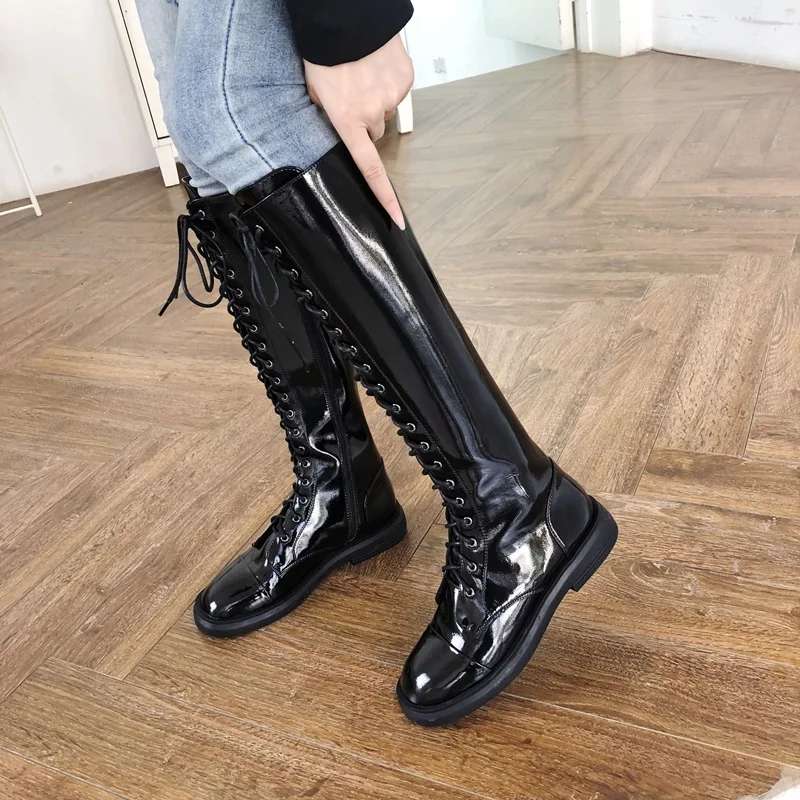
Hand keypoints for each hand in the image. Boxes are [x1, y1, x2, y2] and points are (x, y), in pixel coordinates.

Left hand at [304, 35, 412, 228]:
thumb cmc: (325, 51)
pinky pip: (398, 88)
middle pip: (376, 133)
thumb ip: (326, 111)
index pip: (370, 169)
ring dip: (376, 98)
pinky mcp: (405, 78)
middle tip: (353, 98)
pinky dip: (388, 80)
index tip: (397, 217)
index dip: (385, 197)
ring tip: (362, 76)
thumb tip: (334, 119)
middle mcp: (373, 114)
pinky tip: (375, 65)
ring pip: (386, 109)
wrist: (345, 18)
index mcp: (348, 122)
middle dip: (366, 121)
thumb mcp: (314, 89)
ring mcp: (392, 96)